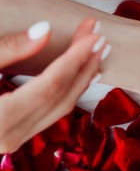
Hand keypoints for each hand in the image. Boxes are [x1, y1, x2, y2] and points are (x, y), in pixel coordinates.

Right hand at [0, 19, 108, 152]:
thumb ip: (7, 50)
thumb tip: (47, 30)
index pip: (50, 85)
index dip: (75, 57)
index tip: (94, 32)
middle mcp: (8, 137)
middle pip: (61, 96)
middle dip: (84, 63)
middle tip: (99, 33)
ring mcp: (11, 140)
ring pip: (60, 107)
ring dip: (80, 76)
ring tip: (97, 49)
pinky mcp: (11, 135)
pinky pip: (49, 112)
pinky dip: (67, 89)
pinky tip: (78, 71)